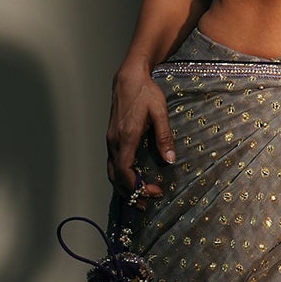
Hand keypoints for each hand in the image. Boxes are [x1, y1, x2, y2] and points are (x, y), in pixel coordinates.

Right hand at [107, 63, 175, 199]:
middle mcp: (114, 141)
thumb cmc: (145, 92)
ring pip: (112, 172)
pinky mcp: (112, 138)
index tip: (154, 191)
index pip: (125, 171)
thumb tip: (170, 159)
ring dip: (124, 188)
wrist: (128, 77)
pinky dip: (121, 177)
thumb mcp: (160, 112)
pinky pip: (113, 164)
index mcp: (126, 137)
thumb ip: (164, 136)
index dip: (137, 187)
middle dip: (130, 194)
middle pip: (116, 177)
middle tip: (147, 204)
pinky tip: (132, 181)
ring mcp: (110, 140)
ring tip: (140, 198)